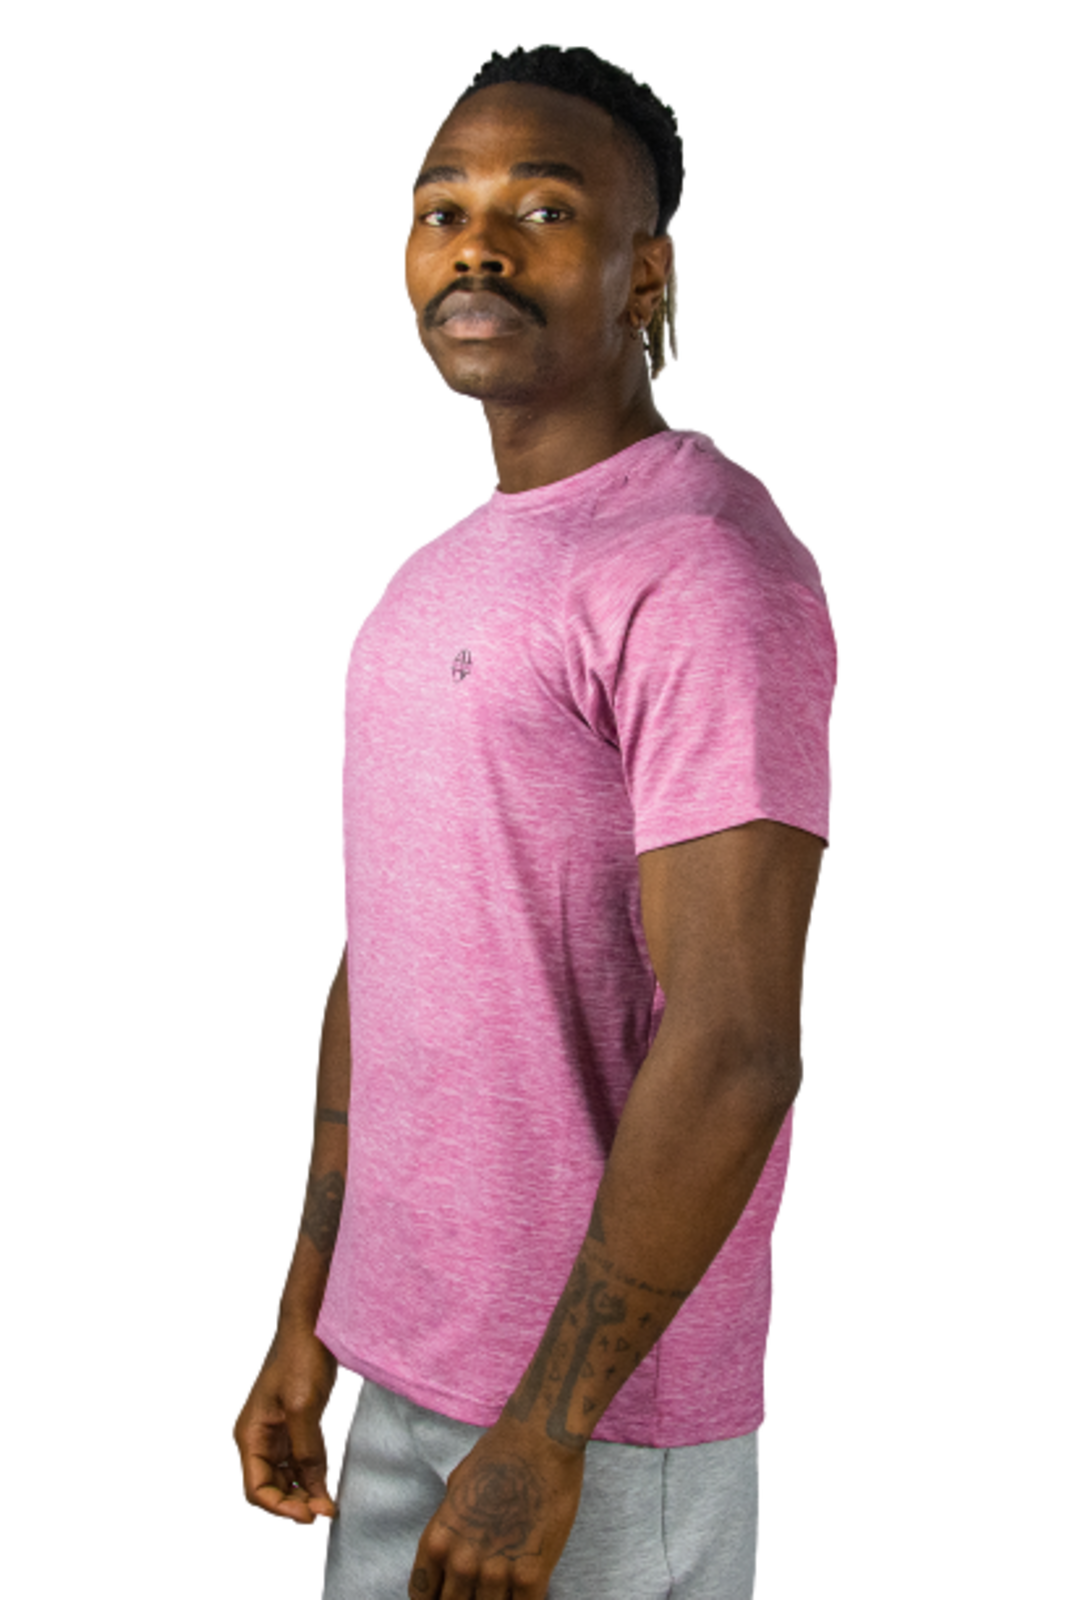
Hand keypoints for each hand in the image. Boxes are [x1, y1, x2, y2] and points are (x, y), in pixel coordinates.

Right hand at [234, 1321, 338, 1522]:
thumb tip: (314, 1488)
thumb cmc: (300, 1357)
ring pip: (284, 1477)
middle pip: (269, 1487)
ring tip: (328, 1504)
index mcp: (250, 1434)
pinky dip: (311, 1476)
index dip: (280, 1507)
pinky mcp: (294, 1424)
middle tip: (324, 1511)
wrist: (312, 1325)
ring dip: (303, 1492)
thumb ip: (306, 1449)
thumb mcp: (303, 1406)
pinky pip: (298, 1460)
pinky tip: (327, 1485)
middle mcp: (258, 1437)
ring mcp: (276, 1431)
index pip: (257, 1488)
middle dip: (293, 1503)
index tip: (309, 1515)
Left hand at [408, 1411, 584, 1598]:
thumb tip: (454, 1549)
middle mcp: (461, 1562)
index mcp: (438, 1540)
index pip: (422, 1595)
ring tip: (506, 1588)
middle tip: (481, 1589)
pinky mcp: (531, 1573)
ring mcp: (495, 1571)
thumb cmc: (498, 1455)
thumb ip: (451, 1526)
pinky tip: (528, 1590)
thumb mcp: (457, 1489)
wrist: (539, 1440)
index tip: (449, 1594)